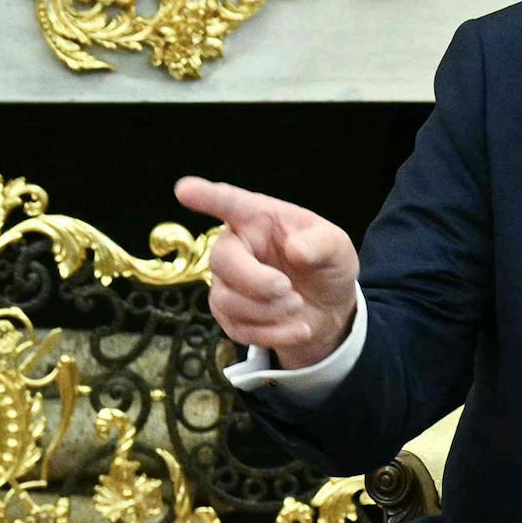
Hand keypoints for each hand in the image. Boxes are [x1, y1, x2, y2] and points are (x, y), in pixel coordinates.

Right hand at [173, 178, 358, 371]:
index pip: (229, 204)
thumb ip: (322, 243)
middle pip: (222, 262)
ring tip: (298, 308)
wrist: (327, 309)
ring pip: (227, 300)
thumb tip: (297, 248)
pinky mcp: (229, 314)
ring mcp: (227, 282)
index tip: (184, 189)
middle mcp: (236, 246)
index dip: (206, 197)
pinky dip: (272, 333)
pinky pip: (238, 328)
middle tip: (289, 292)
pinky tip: (298, 328)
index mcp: (258, 219)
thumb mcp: (337, 248)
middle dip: (256, 282)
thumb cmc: (325, 265)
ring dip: (268, 311)